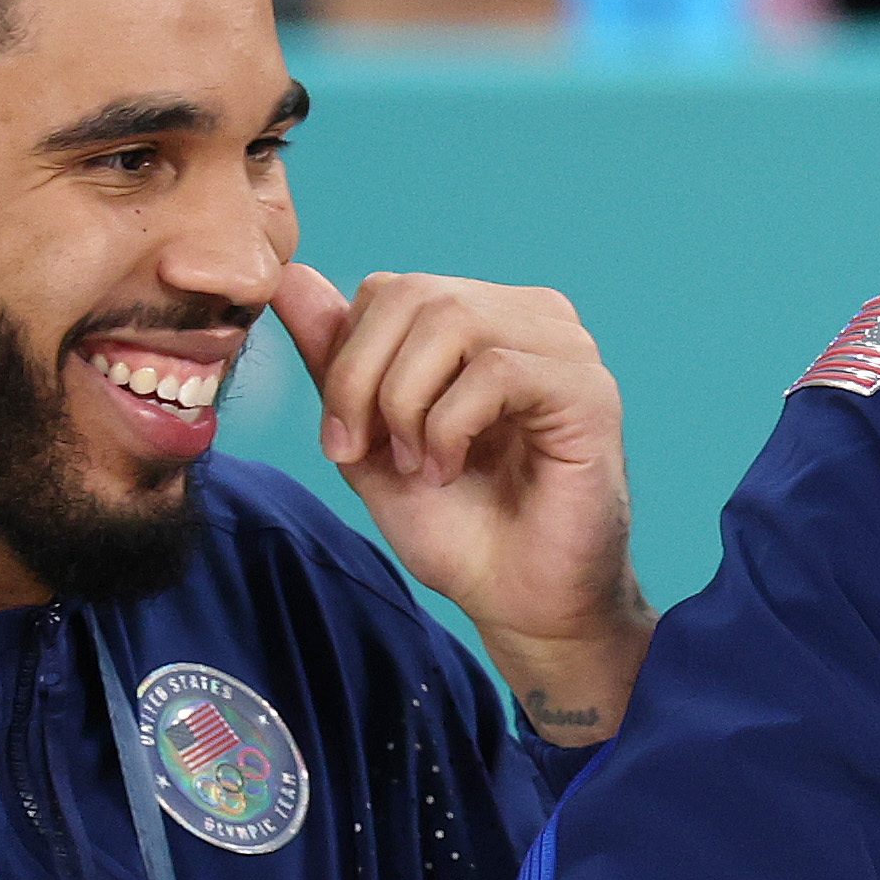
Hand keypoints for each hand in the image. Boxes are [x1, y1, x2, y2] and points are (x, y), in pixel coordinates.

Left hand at [270, 263, 648, 742]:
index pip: (390, 290)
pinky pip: (494, 370)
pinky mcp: (588, 390)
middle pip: (413, 294)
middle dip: (362, 380)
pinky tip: (450, 469)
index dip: (346, 360)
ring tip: (419, 466)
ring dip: (408, 406)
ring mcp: (565, 349)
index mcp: (486, 318)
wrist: (519, 601)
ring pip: (451, 321)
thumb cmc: (461, 527)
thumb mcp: (371, 439)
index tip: (343, 440)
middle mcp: (531, 319)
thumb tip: (291, 279)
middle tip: (366, 453)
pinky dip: (449, 427)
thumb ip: (336, 362)